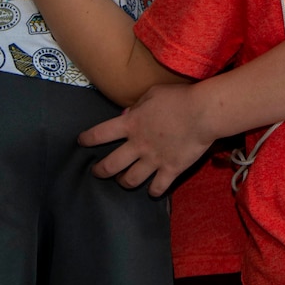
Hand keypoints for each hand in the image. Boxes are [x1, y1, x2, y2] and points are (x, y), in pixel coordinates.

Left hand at [82, 81, 215, 195]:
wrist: (203, 112)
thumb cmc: (179, 98)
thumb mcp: (153, 94)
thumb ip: (137, 106)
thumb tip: (126, 115)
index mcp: (131, 124)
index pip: (100, 134)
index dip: (87, 139)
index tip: (81, 142)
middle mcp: (138, 145)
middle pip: (110, 165)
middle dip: (100, 171)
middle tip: (97, 172)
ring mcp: (153, 160)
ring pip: (130, 180)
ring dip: (124, 182)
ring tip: (123, 181)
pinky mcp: (170, 170)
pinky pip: (157, 188)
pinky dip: (153, 190)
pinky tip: (152, 189)